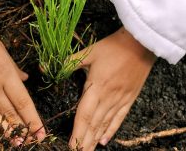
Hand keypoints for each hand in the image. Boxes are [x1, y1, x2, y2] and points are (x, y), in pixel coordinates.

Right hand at [0, 5, 44, 145]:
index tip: (41, 132)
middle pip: (10, 113)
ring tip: (15, 143)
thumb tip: (22, 78)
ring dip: (5, 131)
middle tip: (31, 142)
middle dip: (22, 130)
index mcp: (4, 72)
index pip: (23, 102)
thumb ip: (11, 67)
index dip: (33, 120)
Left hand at [69, 27, 155, 149]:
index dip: (77, 132)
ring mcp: (120, 99)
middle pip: (94, 124)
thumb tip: (44, 66)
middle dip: (85, 141)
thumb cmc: (113, 46)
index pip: (84, 115)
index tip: (71, 146)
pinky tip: (104, 140)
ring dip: (95, 139)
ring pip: (105, 124)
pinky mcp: (130, 98)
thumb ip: (68, 62)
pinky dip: (111, 130)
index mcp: (96, 86)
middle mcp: (108, 97)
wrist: (141, 43)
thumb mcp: (90, 52)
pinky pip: (120, 118)